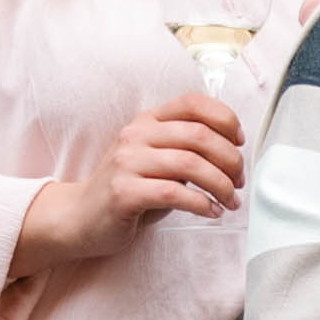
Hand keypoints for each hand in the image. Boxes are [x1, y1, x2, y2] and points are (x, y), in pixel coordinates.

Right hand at [14, 98, 250, 273]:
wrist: (80, 217)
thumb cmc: (128, 190)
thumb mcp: (157, 160)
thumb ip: (185, 150)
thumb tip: (232, 154)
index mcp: (147, 121)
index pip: (193, 103)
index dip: (225, 119)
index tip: (239, 142)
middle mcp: (136, 135)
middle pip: (199, 136)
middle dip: (230, 160)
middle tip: (239, 182)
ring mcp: (127, 162)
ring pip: (190, 165)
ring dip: (220, 185)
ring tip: (230, 201)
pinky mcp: (123, 192)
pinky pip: (174, 193)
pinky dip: (201, 204)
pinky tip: (211, 212)